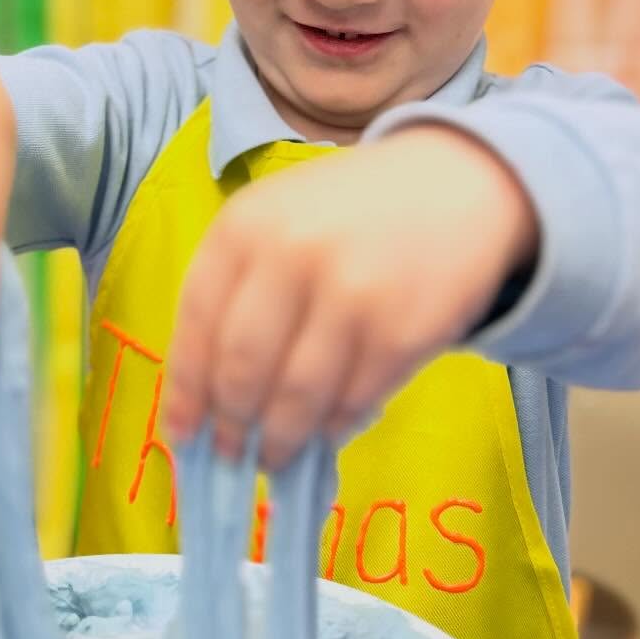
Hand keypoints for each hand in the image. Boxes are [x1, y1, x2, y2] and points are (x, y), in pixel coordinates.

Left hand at [164, 126, 539, 467]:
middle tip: (234, 455)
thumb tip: (205, 399)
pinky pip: (352, 401)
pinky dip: (334, 427)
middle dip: (232, 425)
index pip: (198, 325)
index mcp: (245, 226)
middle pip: (241, 370)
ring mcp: (350, 294)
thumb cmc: (350, 213)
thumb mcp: (277, 221)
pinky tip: (327, 430)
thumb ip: (236, 292)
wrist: (456, 182)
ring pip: (296, 397)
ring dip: (280, 440)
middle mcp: (291, 255)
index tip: (183, 434)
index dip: (186, 390)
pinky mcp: (402, 331)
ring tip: (275, 456)